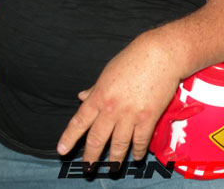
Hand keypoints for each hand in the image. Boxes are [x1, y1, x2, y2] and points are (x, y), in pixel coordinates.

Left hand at [56, 35, 180, 164]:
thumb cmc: (134, 58)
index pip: (79, 121)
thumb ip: (95, 88)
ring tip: (113, 168)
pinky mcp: (148, 117)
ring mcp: (130, 115)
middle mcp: (111, 108)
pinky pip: (141, 140)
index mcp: (99, 95)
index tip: (62, 150)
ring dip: (115, 159)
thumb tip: (82, 97)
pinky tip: (137, 156)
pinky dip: (138, 150)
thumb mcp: (108, 72)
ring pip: (118, 144)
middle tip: (88, 168)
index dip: (69, 138)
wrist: (161, 55)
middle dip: (91, 156)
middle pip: (97, 138)